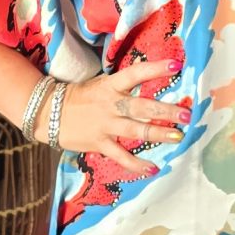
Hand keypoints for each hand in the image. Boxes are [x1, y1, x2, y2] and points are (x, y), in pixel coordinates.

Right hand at [51, 52, 187, 175]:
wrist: (48, 113)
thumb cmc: (79, 98)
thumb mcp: (100, 84)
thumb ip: (122, 86)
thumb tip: (147, 78)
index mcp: (110, 85)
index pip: (136, 73)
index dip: (156, 69)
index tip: (177, 66)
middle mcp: (110, 104)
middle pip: (143, 107)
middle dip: (166, 111)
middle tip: (186, 114)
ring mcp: (105, 125)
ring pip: (137, 131)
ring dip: (159, 134)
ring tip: (178, 136)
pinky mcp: (100, 143)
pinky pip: (122, 156)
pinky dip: (137, 164)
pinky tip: (153, 168)